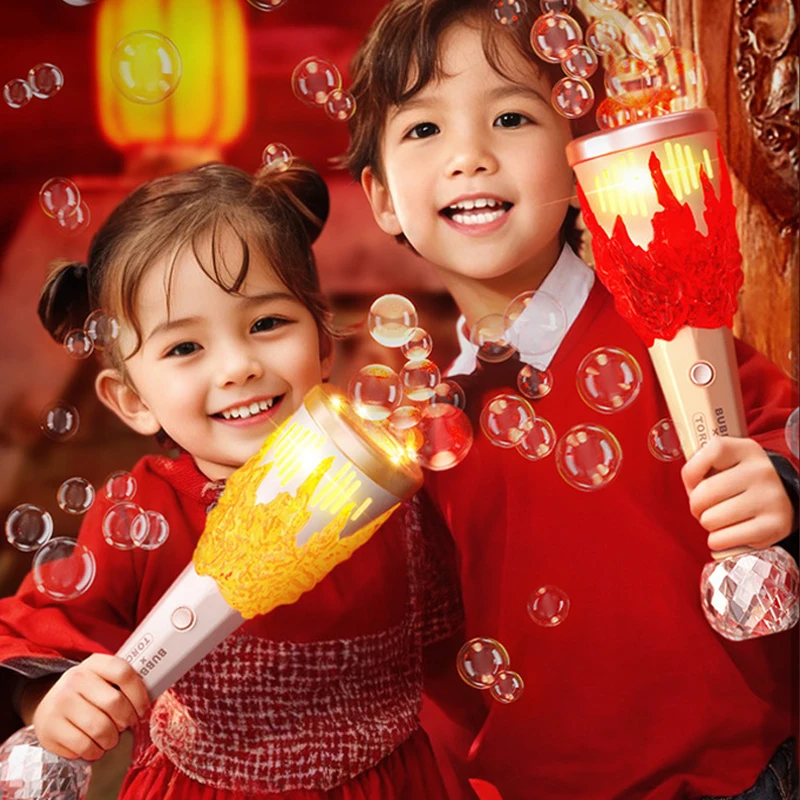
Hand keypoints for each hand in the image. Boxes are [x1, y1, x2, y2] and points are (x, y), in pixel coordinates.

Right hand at [32, 654, 149, 760]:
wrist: (49, 707)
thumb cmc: (88, 695)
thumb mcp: (103, 680)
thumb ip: (124, 684)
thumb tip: (153, 695)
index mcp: (94, 663)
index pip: (124, 672)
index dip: (139, 694)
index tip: (143, 709)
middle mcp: (75, 679)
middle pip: (114, 702)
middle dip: (126, 720)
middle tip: (125, 725)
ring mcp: (59, 702)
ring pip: (100, 728)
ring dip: (111, 739)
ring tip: (110, 738)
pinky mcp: (49, 728)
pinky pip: (83, 746)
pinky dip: (95, 751)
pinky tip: (94, 747)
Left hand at [681, 436, 793, 553]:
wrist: (782, 500)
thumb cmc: (742, 482)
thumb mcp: (727, 463)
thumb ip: (703, 467)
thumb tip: (690, 489)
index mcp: (746, 450)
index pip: (710, 453)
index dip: (692, 473)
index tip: (695, 483)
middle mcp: (761, 471)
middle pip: (703, 493)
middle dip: (696, 506)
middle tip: (705, 508)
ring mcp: (770, 498)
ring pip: (710, 519)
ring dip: (707, 524)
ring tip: (719, 519)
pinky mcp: (774, 526)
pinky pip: (724, 539)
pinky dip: (717, 541)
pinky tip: (727, 533)